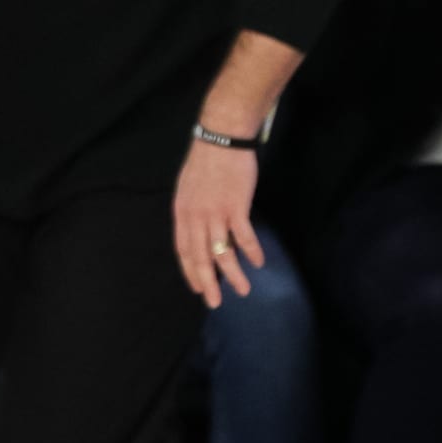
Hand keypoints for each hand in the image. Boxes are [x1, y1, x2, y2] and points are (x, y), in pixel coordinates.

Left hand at [173, 141, 263, 306]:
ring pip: (222, 253)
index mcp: (182, 213)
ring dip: (233, 275)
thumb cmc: (206, 161)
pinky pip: (243, 236)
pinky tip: (259, 263)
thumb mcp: (188, 188)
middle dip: (208, 283)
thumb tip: (200, 231)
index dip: (190, 272)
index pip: (184, 250)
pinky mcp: (236, 207)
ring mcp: (216, 213)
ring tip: (243, 290)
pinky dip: (252, 252)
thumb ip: (192, 212)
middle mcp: (196, 217)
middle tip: (214, 303)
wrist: (220, 139)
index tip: (198, 289)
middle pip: (200, 258)